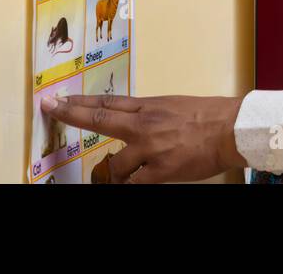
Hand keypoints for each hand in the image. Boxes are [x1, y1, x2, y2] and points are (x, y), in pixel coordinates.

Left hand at [39, 91, 245, 183]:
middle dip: (70, 113)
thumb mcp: (175, 104)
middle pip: (99, 118)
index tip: (60, 98)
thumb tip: (134, 120)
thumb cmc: (211, 114)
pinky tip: (131, 184)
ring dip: (111, 173)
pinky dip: (130, 185)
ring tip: (114, 177)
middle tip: (50, 108)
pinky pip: (134, 182)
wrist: (232, 128)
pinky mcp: (160, 170)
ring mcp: (150, 147)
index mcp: (149, 106)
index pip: (107, 102)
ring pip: (114, 163)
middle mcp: (144, 124)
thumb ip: (151, 113)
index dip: (81, 101)